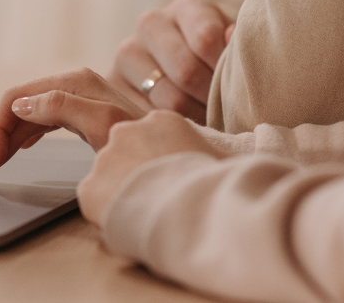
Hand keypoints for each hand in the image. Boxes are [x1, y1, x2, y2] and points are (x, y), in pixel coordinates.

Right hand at [0, 68, 146, 188]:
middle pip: (13, 110)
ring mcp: (72, 101)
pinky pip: (35, 125)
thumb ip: (63, 107)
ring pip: (21, 120)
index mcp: (71, 83)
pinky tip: (9, 155)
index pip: (14, 101)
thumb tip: (22, 103)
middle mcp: (69, 87)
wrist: (173, 153)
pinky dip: (17, 141)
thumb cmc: (144, 140)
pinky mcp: (77, 116)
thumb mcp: (103, 124)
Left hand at [77, 110, 224, 226]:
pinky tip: (132, 222)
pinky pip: (94, 201)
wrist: (198, 211)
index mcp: (162, 120)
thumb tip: (254, 146)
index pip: (150, 138)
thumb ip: (225, 149)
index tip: (171, 180)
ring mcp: (105, 158)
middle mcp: (127, 131)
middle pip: (125, 154)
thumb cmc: (221, 187)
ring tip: (149, 214)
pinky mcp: (89, 187)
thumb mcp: (228, 157)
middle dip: (137, 175)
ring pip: (108, 178)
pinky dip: (107, 214)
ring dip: (123, 194)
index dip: (160, 164)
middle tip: (159, 199)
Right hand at [106, 0, 234, 123]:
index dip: (224, 70)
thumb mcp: (232, 48)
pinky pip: (146, 116)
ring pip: (168, 99)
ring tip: (205, 119)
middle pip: (186, 72)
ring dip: (194, 116)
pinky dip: (168, 126)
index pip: (206, 39)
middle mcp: (150, 25)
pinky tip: (180, 124)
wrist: (174, 68)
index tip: (236, 86)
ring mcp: (127, 54)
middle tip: (223, 111)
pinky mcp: (112, 84)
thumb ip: (235, 47)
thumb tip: (231, 37)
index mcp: (185, 8)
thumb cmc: (214, 60)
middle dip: (210, 98)